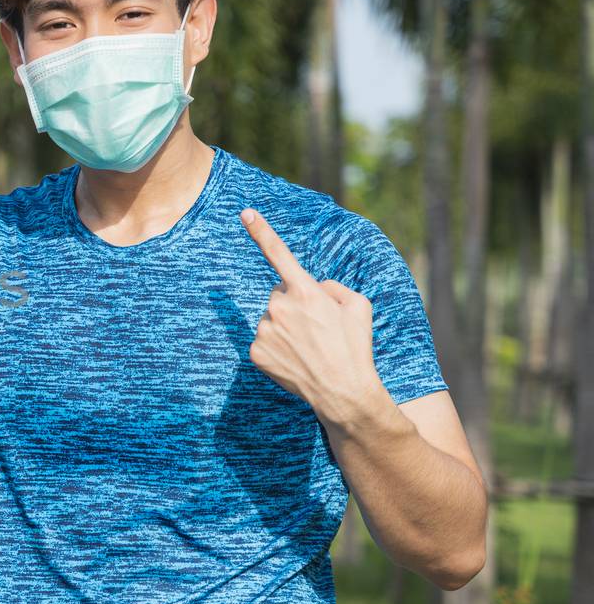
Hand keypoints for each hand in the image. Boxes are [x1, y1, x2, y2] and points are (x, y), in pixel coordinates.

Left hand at [240, 206, 385, 423]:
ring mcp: (264, 330)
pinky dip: (276, 346)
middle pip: (279, 294)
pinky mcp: (255, 352)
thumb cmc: (354, 346)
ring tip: (309, 347)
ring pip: (271, 318)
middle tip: (317, 329)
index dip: (261, 231)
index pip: (279, 254)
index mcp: (305, 291)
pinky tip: (295, 359)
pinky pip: (264, 339)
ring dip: (286, 327)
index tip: (245, 212)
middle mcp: (279, 307)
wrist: (343, 391)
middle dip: (294, 304)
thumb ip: (332, 287)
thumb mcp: (358, 305)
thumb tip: (313, 287)